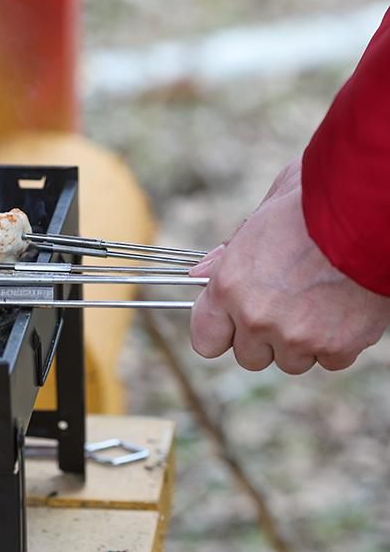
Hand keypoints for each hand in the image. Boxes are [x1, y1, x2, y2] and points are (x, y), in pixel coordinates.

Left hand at [189, 160, 389, 373]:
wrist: (367, 211)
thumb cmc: (313, 205)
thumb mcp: (258, 219)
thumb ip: (227, 252)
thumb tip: (200, 272)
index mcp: (228, 287)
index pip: (206, 341)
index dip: (222, 333)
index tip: (235, 322)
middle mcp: (256, 318)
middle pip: (249, 357)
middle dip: (264, 338)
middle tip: (286, 307)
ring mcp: (296, 337)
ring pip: (291, 361)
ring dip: (302, 342)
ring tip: (318, 304)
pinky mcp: (337, 347)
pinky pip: (330, 361)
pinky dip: (338, 343)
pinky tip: (343, 310)